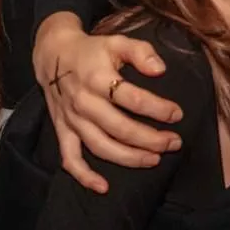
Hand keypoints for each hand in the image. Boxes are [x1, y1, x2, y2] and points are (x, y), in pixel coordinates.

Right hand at [33, 14, 181, 193]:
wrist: (52, 55)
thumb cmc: (93, 51)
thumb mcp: (118, 41)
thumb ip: (141, 52)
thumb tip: (160, 69)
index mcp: (97, 78)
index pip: (132, 99)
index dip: (158, 109)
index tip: (177, 114)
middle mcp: (83, 102)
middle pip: (120, 128)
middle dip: (151, 139)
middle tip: (174, 143)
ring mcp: (71, 120)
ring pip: (101, 146)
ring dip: (129, 158)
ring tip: (155, 160)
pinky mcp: (62, 131)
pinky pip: (70, 159)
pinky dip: (84, 176)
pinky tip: (104, 187)